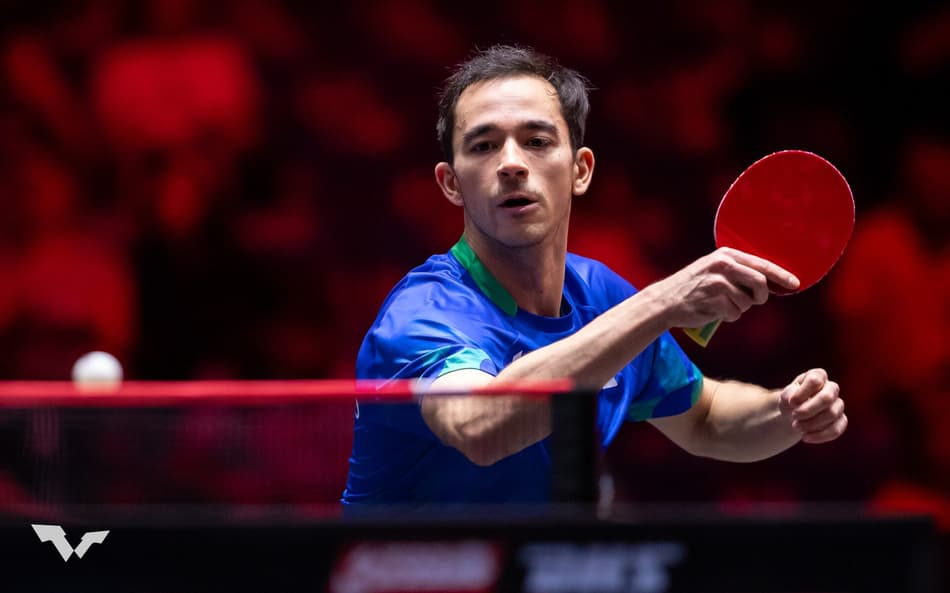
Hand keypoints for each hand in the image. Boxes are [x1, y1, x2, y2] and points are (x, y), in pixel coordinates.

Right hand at [649, 247, 799, 328]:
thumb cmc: (691, 287)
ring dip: (738, 308)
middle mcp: (723, 266)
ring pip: (747, 302)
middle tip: (754, 301)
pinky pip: (735, 313)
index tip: (794, 284)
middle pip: (759, 283)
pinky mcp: (715, 301)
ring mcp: (718, 283)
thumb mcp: (712, 270)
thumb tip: (767, 284)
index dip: (781, 275)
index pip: (761, 264)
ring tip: (720, 304)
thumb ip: (736, 271)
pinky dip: (728, 316)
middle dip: (761, 296)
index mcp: (724, 255)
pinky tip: (713, 311)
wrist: (664, 301)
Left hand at [779, 368, 846, 443]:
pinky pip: (837, 429)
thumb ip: (788, 396)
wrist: (794, 414)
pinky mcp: (841, 420)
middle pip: (827, 398)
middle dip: (808, 410)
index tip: (791, 402)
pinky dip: (820, 435)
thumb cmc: (791, 401)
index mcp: (818, 376)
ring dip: (812, 423)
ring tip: (795, 427)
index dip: (802, 393)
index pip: (815, 381)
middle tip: (794, 416)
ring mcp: (838, 404)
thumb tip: (796, 403)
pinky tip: (805, 437)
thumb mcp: (785, 396)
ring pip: (832, 414)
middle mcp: (831, 388)